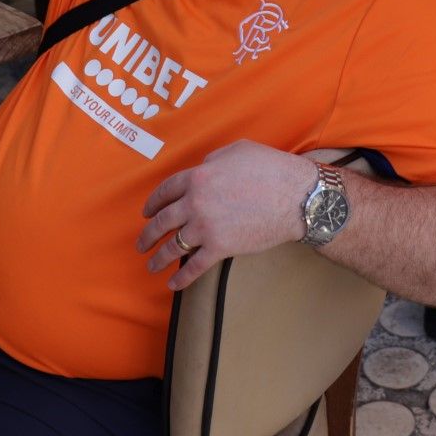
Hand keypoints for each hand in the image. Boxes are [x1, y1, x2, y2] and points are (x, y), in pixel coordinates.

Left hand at [138, 140, 316, 290]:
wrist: (295, 197)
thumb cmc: (271, 168)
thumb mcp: (238, 150)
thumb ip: (214, 159)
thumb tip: (204, 167)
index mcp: (197, 177)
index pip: (165, 191)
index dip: (153, 203)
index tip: (147, 212)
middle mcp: (195, 202)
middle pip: (162, 221)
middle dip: (148, 234)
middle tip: (141, 243)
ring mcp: (205, 227)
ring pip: (173, 246)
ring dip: (159, 258)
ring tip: (151, 266)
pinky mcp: (220, 248)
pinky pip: (194, 266)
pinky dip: (182, 278)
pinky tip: (173, 284)